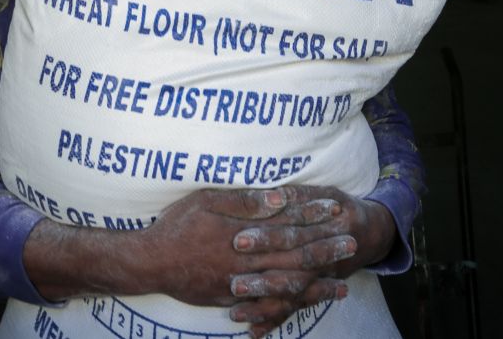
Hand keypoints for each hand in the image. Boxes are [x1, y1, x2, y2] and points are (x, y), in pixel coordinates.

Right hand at [137, 188, 353, 308]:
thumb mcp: (206, 201)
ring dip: (316, 284)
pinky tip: (305, 306)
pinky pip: (267, 306)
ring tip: (342, 286)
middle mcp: (248, 261)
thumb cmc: (176, 226)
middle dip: (325, 250)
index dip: (313, 217)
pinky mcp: (232, 298)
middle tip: (352, 245)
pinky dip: (289, 306)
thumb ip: (244, 201)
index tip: (336, 209)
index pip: (287, 224)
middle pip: (294, 257)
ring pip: (286, 285)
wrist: (150, 263)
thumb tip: (280, 197)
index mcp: (244, 234)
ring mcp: (241, 284)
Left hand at [229, 185, 395, 337]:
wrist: (372, 233)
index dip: (266, 237)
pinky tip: (253, 333)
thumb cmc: (339, 207)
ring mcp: (319, 279)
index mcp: (324, 227)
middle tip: (233, 285)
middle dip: (262, 279)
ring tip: (236, 313)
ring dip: (264, 306)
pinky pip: (295, 310)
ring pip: (292, 296)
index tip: (238, 241)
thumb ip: (298, 195)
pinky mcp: (314, 292)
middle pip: (290, 270)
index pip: (291, 234)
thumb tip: (274, 195)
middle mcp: (323, 258)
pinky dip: (274, 321)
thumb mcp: (324, 193)